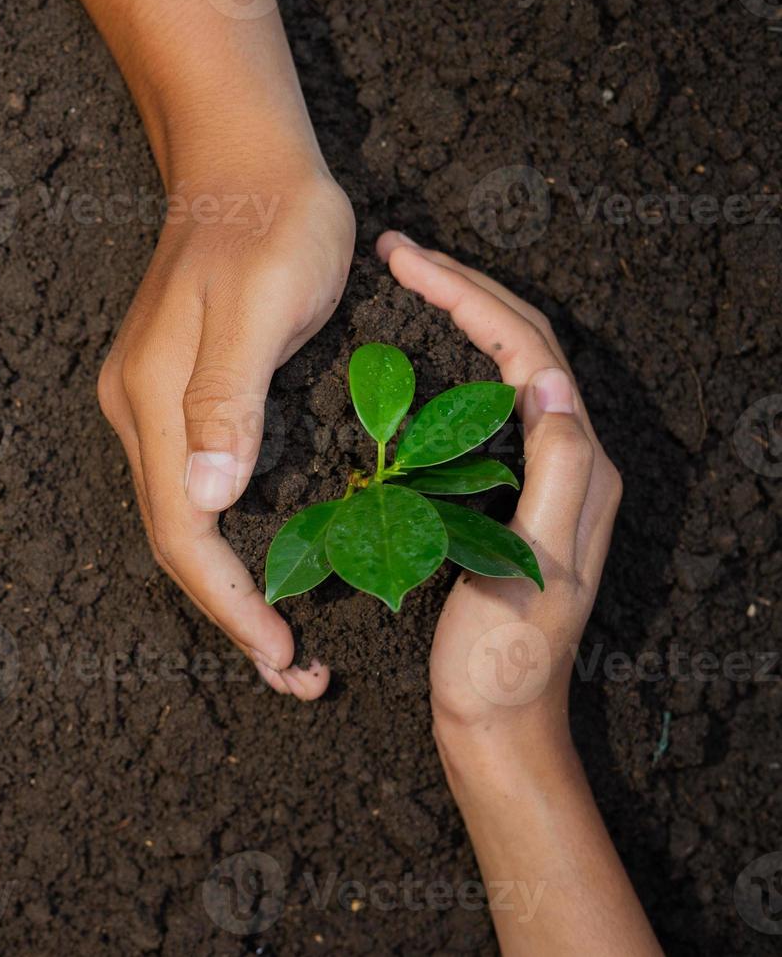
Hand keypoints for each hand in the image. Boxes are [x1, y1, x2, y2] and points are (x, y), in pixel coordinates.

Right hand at [97, 168, 353, 698]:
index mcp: (155, 402)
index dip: (230, 604)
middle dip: (229, 613)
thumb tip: (206, 502)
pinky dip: (226, 539)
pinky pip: (191, 487)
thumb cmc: (271, 224)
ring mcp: (151, 402)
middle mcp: (140, 412)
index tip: (282, 656)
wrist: (242, 160)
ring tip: (283, 636)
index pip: (182, 533)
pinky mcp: (173, 391)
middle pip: (174, 540)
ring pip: (180, 519)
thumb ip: (228, 402)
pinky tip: (264, 558)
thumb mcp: (260, 306)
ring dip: (227, 585)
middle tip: (295, 672)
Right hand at [379, 232, 659, 956]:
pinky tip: (415, 359)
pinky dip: (452, 363)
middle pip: (522, 345)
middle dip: (465, 287)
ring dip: (461, 315)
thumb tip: (552, 383)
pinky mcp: (506, 497)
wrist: (498, 726)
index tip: (408, 260)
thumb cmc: (505, 660)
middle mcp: (567, 462)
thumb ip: (556, 475)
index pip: (529, 351)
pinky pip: (483, 406)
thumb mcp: (535, 567)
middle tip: (401, 250)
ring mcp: (538, 478)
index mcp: (576, 468)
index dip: (470, 296)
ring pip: (503, 368)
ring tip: (408, 280)